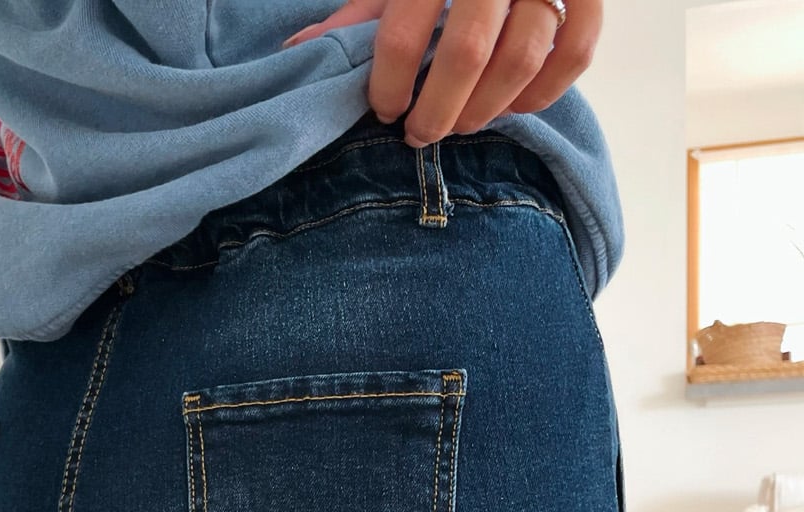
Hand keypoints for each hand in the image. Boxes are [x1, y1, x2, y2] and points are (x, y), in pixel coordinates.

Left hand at [281, 0, 601, 145]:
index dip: (388, 83)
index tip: (384, 109)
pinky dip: (545, 91)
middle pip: (468, 53)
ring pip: (523, 57)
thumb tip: (300, 53)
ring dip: (487, 108)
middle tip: (419, 134)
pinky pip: (576, 52)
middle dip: (437, 109)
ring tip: (461, 124)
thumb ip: (359, 12)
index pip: (401, 30)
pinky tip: (512, 107)